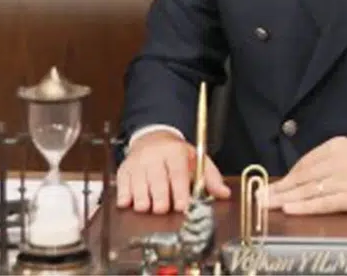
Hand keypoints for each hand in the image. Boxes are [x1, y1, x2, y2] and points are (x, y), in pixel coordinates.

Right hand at [115, 130, 231, 213]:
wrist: (153, 138)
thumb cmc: (177, 154)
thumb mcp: (197, 160)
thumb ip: (211, 178)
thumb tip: (224, 193)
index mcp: (175, 152)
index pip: (177, 173)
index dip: (179, 191)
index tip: (182, 206)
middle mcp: (154, 156)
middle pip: (156, 181)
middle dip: (160, 199)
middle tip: (163, 209)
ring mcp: (137, 162)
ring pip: (138, 185)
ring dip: (143, 201)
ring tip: (148, 207)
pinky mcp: (124, 169)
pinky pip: (122, 186)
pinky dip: (125, 197)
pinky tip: (130, 202)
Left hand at [264, 137, 346, 214]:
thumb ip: (332, 159)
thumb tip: (310, 174)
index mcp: (336, 147)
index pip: (304, 163)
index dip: (287, 176)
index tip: (274, 184)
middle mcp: (335, 162)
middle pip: (300, 177)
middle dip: (279, 188)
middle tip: (260, 197)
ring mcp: (341, 181)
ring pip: (306, 191)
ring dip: (284, 199)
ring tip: (267, 205)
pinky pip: (322, 204)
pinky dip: (303, 207)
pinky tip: (289, 209)